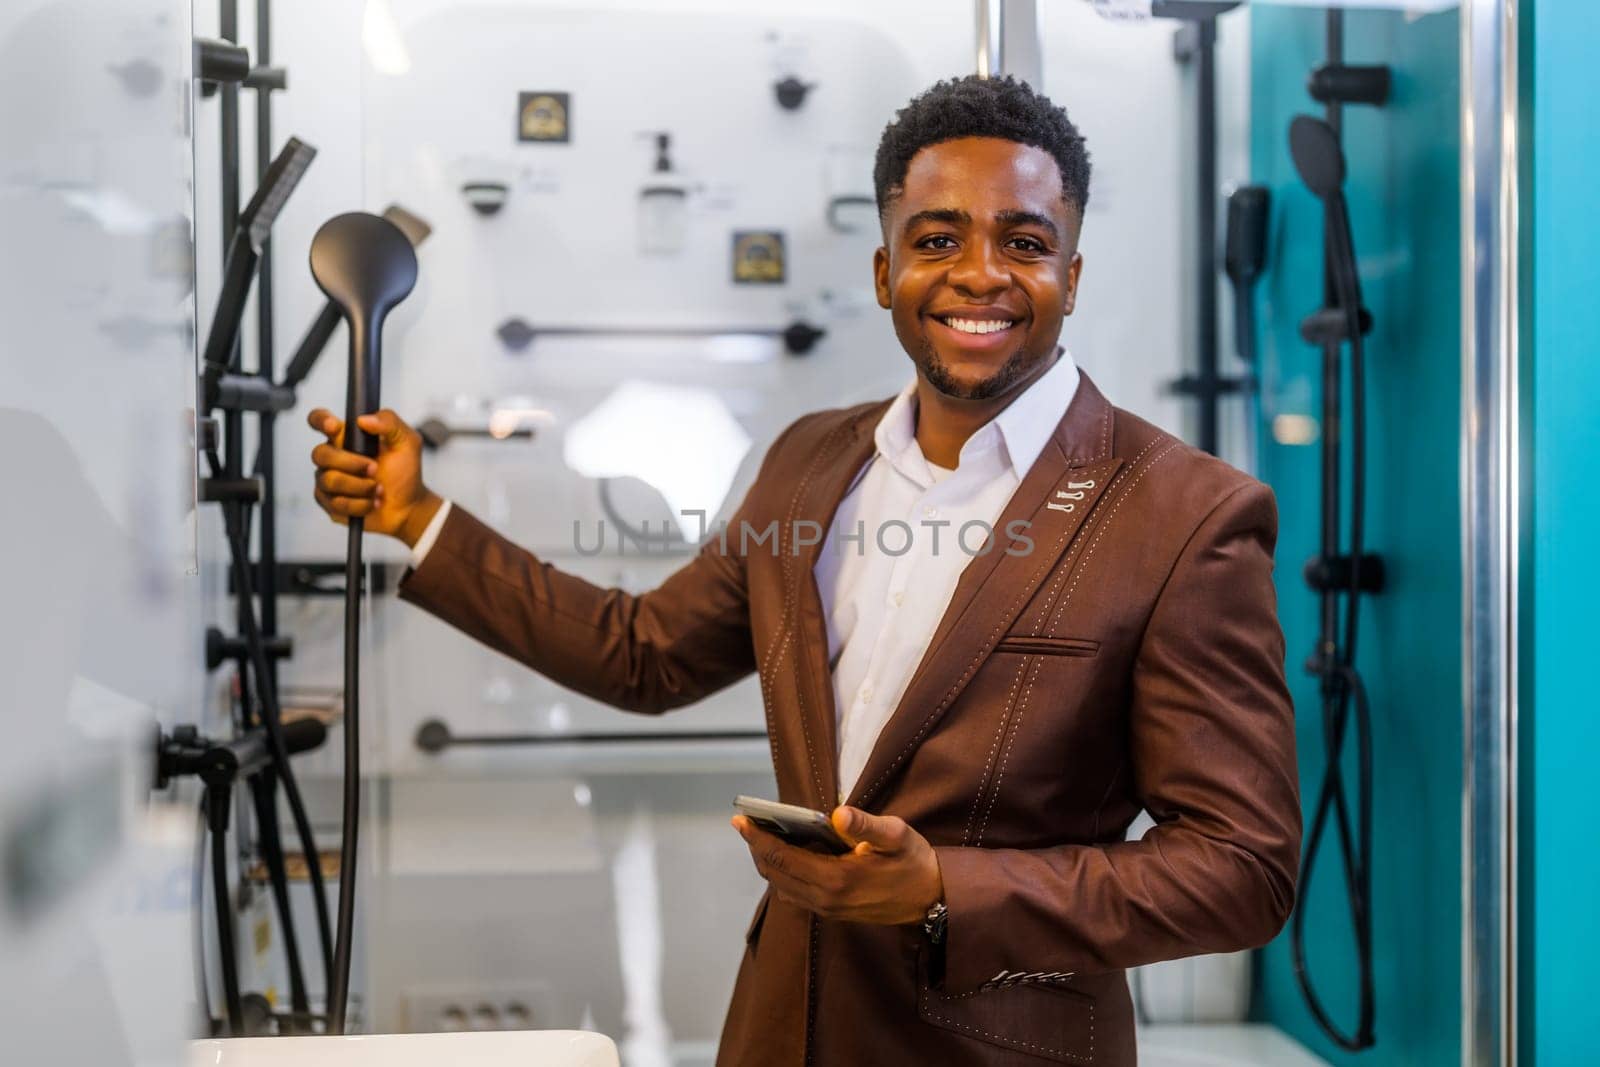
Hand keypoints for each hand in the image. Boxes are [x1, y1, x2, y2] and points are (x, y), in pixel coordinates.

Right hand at [308, 407, 440, 545]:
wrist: (408, 506)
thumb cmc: (404, 472)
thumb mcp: (407, 442)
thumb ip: (389, 422)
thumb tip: (363, 419)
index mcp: (347, 436)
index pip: (320, 420)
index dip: (320, 420)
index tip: (334, 427)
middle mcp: (333, 456)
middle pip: (320, 454)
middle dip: (351, 463)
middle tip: (375, 469)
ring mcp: (328, 480)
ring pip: (329, 480)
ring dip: (360, 486)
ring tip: (378, 489)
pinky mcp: (329, 503)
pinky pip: (335, 503)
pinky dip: (360, 504)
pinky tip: (372, 502)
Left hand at [732, 806, 942, 925]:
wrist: (933, 900)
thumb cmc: (914, 862)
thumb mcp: (897, 835)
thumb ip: (866, 824)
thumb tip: (838, 814)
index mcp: (836, 879)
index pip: (782, 857)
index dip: (757, 837)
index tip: (740, 818)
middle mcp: (826, 899)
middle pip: (775, 873)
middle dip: (757, 848)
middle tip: (746, 823)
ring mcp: (828, 909)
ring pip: (782, 887)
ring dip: (768, 863)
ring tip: (762, 836)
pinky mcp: (833, 912)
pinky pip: (795, 894)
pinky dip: (783, 875)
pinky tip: (787, 856)